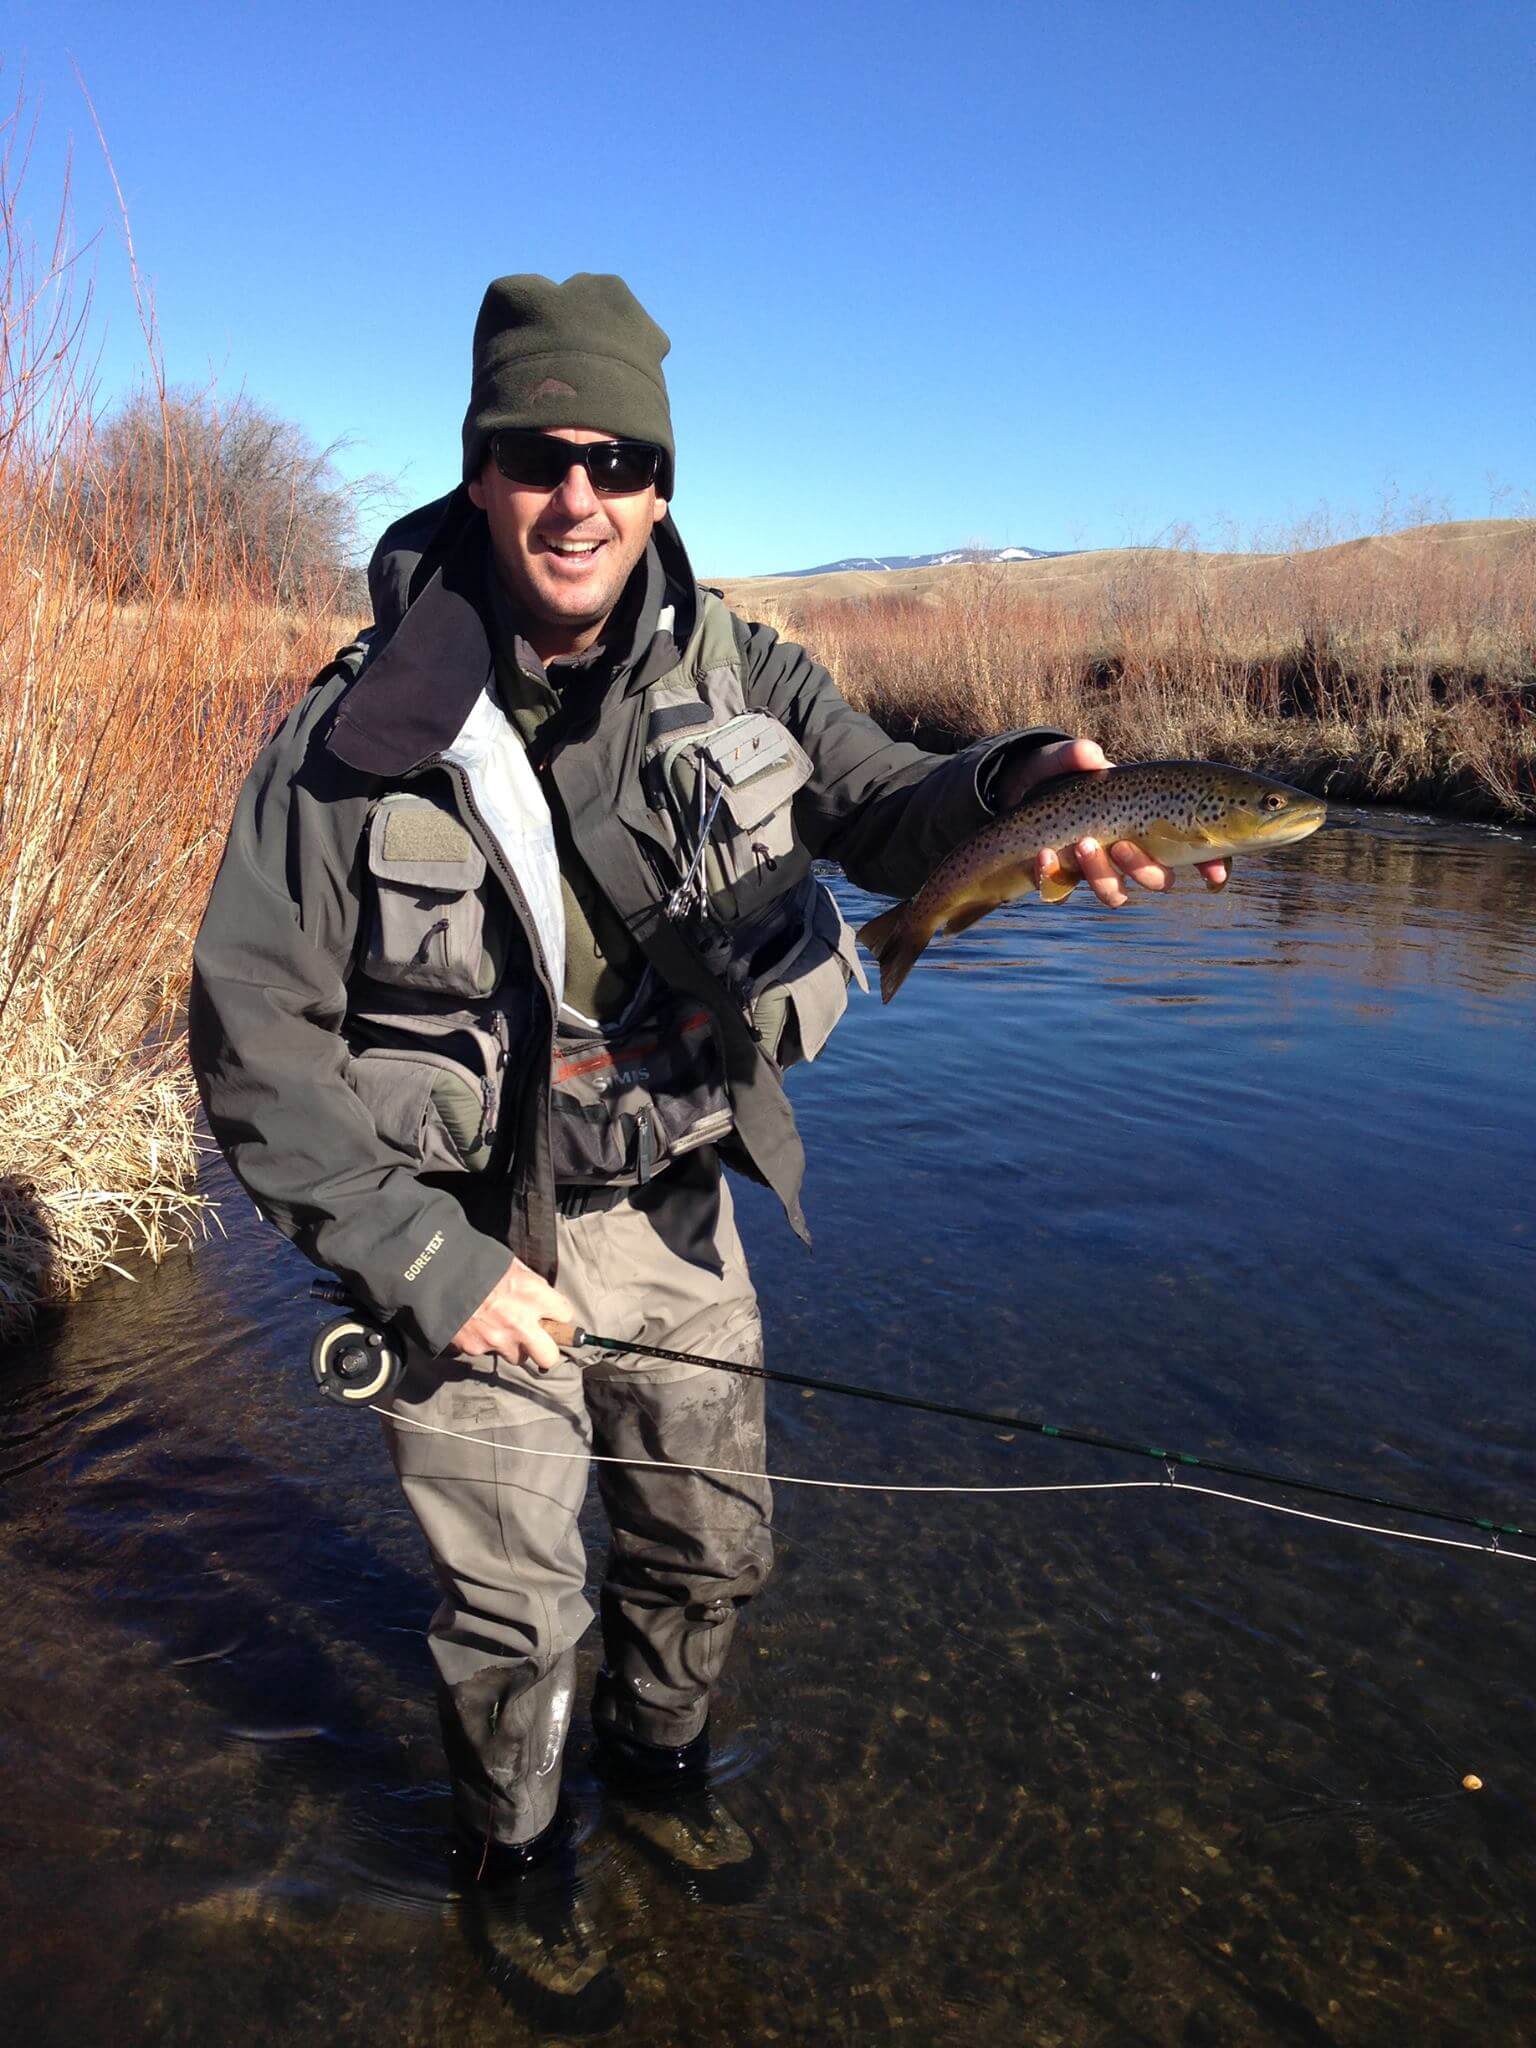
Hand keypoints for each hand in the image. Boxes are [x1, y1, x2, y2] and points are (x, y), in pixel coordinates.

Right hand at [450, 1258, 576, 1374]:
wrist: (435, 1272)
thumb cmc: (476, 1262)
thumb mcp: (511, 1265)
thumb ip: (530, 1284)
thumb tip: (541, 1297)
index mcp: (532, 1294)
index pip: (565, 1314)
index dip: (557, 1313)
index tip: (551, 1313)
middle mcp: (519, 1322)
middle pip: (548, 1356)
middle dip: (546, 1350)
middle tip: (538, 1340)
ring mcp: (497, 1340)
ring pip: (517, 1357)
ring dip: (513, 1346)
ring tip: (500, 1327)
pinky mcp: (475, 1349)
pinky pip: (488, 1352)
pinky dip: (486, 1342)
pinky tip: (478, 1325)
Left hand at [997, 737, 1229, 907]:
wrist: (1010, 798)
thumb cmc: (1051, 776)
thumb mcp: (1061, 760)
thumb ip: (1074, 756)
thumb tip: (1091, 753)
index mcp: (1145, 820)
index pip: (1195, 848)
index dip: (1211, 864)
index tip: (1214, 876)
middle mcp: (1126, 851)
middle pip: (1158, 879)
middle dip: (1146, 870)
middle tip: (1124, 846)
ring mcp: (1095, 870)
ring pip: (1116, 894)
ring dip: (1104, 876)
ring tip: (1083, 844)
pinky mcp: (1060, 878)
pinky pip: (1063, 890)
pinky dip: (1053, 875)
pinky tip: (1042, 853)